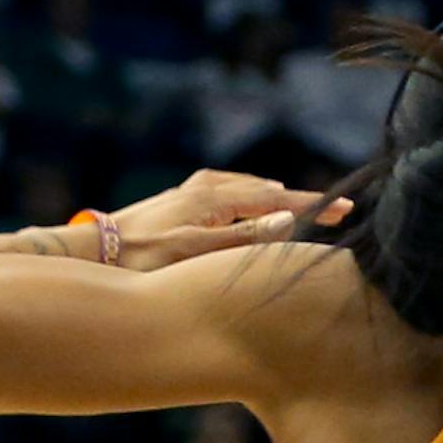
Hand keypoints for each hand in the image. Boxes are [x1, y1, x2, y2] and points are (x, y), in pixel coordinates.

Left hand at [109, 171, 352, 273]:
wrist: (95, 248)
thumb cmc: (144, 256)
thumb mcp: (196, 251)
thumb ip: (244, 237)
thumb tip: (288, 217)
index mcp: (215, 198)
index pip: (278, 199)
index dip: (314, 205)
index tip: (347, 207)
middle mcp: (207, 186)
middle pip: (268, 190)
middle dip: (302, 200)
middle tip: (337, 211)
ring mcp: (194, 189)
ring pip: (249, 189)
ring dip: (279, 198)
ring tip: (305, 207)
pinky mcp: (184, 197)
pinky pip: (232, 192)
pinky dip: (254, 198)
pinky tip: (257, 206)